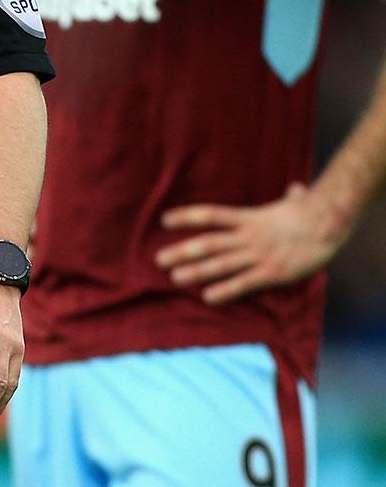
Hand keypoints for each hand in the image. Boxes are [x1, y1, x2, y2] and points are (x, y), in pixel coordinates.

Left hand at [157, 182, 344, 303]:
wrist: (329, 224)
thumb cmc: (311, 213)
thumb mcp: (295, 201)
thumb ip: (290, 197)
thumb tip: (297, 188)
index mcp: (248, 217)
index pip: (210, 215)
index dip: (186, 217)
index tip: (164, 220)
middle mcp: (247, 236)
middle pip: (208, 244)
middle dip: (182, 252)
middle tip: (158, 260)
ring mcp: (258, 255)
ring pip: (221, 264)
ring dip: (196, 272)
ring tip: (175, 278)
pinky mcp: (272, 273)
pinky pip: (244, 283)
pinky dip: (225, 291)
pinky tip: (208, 298)